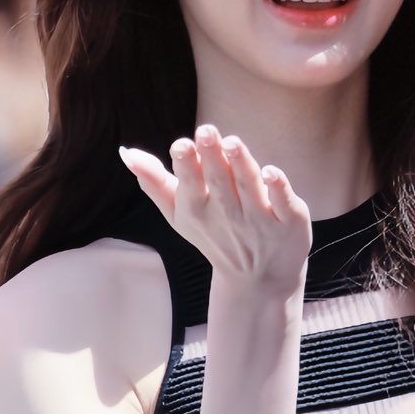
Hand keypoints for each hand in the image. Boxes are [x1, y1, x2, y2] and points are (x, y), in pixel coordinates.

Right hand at [118, 124, 310, 295]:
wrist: (258, 282)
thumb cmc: (215, 236)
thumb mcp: (180, 214)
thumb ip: (155, 183)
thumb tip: (126, 153)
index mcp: (198, 209)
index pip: (189, 184)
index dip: (186, 165)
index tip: (180, 145)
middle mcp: (228, 214)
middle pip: (219, 181)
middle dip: (211, 157)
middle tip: (205, 131)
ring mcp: (259, 219)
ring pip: (249, 187)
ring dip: (241, 165)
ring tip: (232, 142)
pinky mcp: (288, 223)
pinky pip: (283, 204)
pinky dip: (278, 189)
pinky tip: (272, 172)